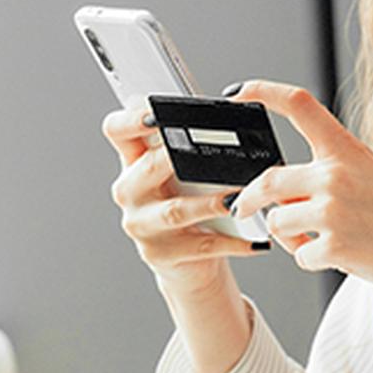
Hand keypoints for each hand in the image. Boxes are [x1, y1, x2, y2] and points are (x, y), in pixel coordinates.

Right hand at [100, 97, 269, 292]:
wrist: (189, 262)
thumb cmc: (190, 204)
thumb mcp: (184, 172)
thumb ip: (190, 144)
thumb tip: (227, 111)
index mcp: (132, 162)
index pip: (116, 129)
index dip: (131, 118)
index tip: (156, 114)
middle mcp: (130, 192)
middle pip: (147, 167)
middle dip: (176, 157)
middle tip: (206, 150)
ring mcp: (142, 225)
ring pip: (176, 211)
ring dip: (210, 204)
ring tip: (237, 199)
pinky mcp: (161, 255)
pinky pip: (202, 246)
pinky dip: (233, 242)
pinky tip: (255, 239)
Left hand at [223, 80, 372, 332]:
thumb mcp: (372, 177)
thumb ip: (327, 176)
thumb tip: (279, 194)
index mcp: (348, 150)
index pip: (299, 105)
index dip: (262, 92)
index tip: (237, 93)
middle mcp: (337, 174)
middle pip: (268, 179)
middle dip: (248, 197)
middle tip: (241, 205)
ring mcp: (334, 211)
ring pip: (277, 222)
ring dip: (288, 236)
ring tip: (317, 240)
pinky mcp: (335, 247)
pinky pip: (298, 255)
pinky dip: (310, 260)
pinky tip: (338, 256)